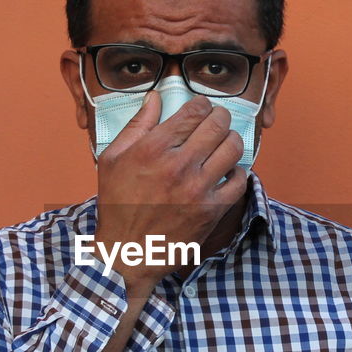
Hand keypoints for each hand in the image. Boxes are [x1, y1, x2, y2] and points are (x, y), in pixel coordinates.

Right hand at [93, 89, 247, 291]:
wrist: (127, 252)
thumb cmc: (117, 205)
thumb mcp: (112, 160)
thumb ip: (137, 126)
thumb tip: (154, 98)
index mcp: (152, 149)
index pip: (193, 112)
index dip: (202, 103)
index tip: (201, 107)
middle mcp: (178, 165)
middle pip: (217, 125)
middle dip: (221, 116)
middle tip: (218, 119)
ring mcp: (198, 189)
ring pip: (233, 149)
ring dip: (232, 140)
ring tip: (225, 142)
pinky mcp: (211, 211)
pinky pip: (239, 182)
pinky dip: (238, 172)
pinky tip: (228, 171)